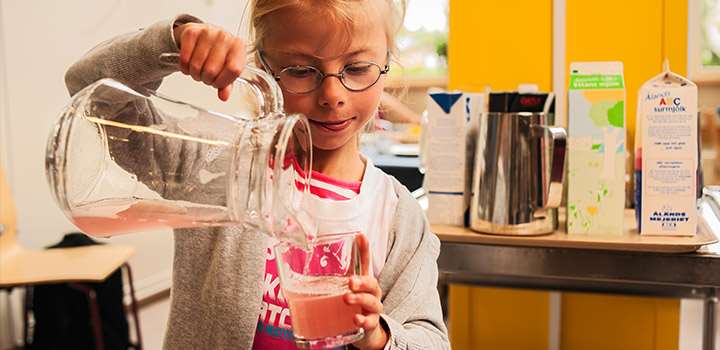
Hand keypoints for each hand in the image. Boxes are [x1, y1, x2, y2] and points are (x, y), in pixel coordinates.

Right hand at [173, 23, 244, 100]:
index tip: (217, 84)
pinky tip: (189, 65)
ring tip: (198, 71)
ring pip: (197, 65)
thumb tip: (224, 96)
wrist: (205, 34)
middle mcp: (225, 37)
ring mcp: (208, 33)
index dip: (222, 82)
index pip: (233, 70)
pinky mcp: (191, 32)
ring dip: (195, 74)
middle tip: (206, 77)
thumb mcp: (227, 67)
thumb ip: (227, 84)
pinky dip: (185, 67)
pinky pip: (185, 58)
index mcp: (238, 46)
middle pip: (212, 70)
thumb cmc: (219, 53)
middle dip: (206, 79)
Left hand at [345, 234, 388, 349]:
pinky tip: (356, 319)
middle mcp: (372, 293)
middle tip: (350, 281)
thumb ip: (340, 276)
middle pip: (372, 284)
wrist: (368, 330)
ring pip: (371, 302)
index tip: (360, 236)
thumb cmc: (357, 305)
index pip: (366, 263)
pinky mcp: (371, 324)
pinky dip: (364, 320)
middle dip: (362, 281)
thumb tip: (322, 260)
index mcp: (366, 282)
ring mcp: (373, 309)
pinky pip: (370, 322)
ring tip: (347, 298)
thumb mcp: (350, 290)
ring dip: (360, 299)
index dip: (364, 249)